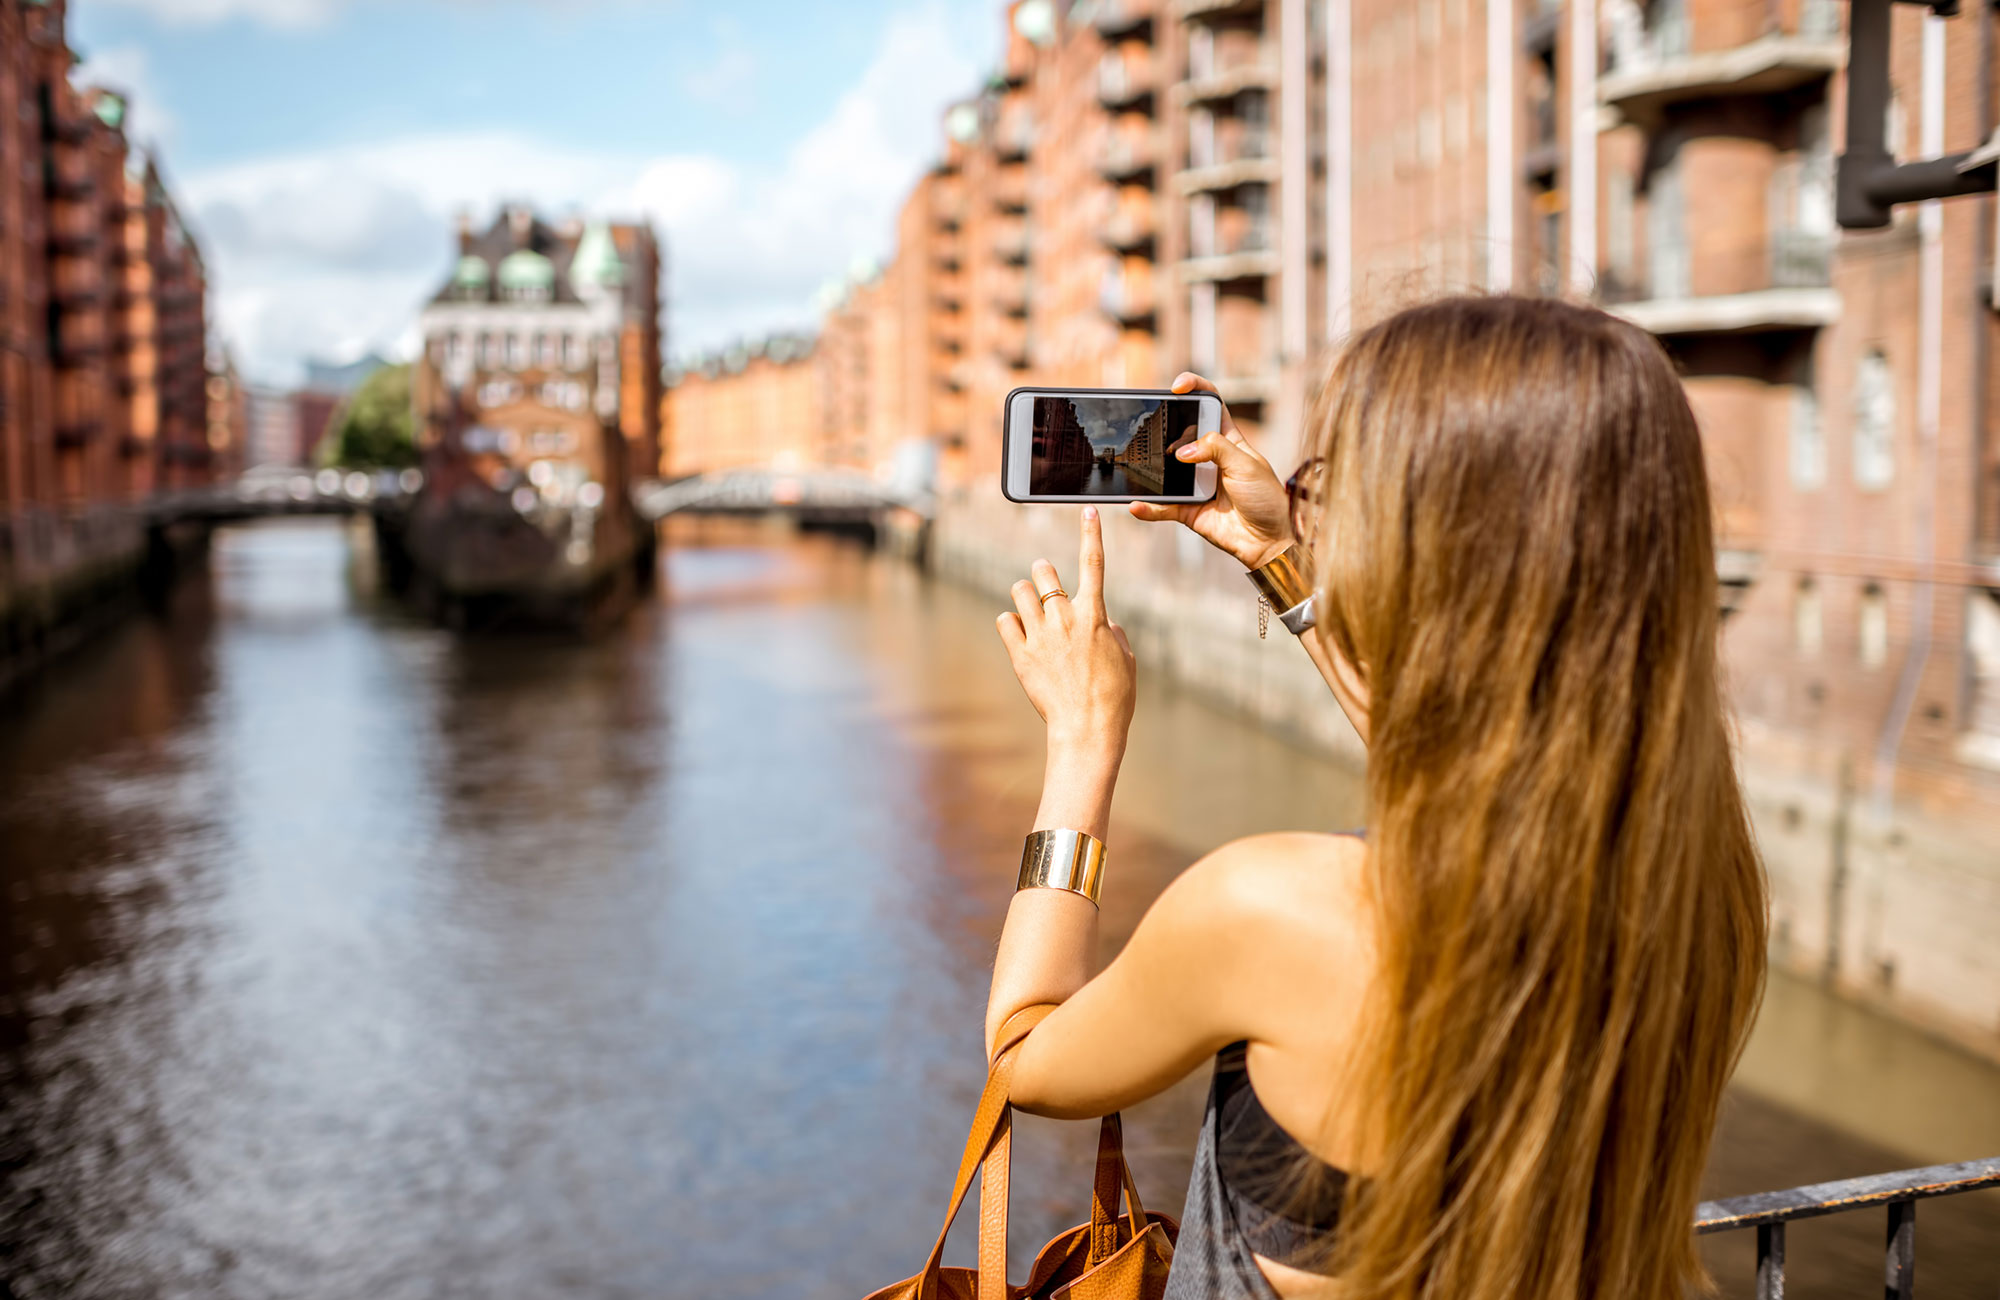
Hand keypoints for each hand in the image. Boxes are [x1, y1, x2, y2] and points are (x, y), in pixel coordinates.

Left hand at [996, 507, 1136, 759]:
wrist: (1088, 729)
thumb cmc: (1114, 698)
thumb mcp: (1125, 660)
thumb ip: (1114, 633)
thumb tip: (1104, 623)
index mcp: (1095, 616)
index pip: (1094, 563)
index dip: (1092, 533)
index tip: (1089, 511)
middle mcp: (1065, 618)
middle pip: (1043, 571)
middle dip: (1042, 572)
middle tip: (1043, 583)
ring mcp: (1040, 635)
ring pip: (1019, 592)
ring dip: (1023, 595)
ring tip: (1029, 610)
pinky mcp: (1020, 654)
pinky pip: (1004, 620)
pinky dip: (1009, 622)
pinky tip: (1017, 632)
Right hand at [1128, 372, 1294, 570]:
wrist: (1269, 541)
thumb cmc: (1267, 498)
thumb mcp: (1246, 464)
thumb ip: (1216, 449)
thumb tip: (1182, 451)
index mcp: (1228, 440)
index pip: (1210, 405)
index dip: (1195, 388)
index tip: (1177, 387)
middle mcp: (1209, 458)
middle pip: (1179, 434)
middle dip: (1164, 427)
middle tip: (1152, 427)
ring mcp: (1196, 484)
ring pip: (1166, 471)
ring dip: (1152, 469)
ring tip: (1141, 466)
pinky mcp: (1188, 510)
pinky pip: (1163, 506)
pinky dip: (1149, 508)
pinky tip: (1137, 505)